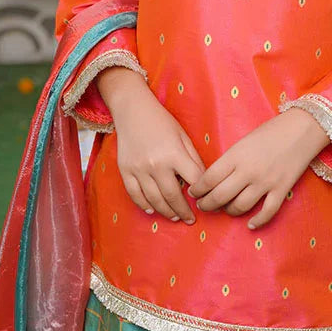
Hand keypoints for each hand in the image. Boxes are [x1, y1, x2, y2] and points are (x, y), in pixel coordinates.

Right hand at [98, 67, 204, 223]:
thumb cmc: (162, 122)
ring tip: (175, 217)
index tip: (206, 202)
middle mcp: (156, 164)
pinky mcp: (125, 171)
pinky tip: (152, 210)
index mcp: (175, 154)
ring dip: (166, 212)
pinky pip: (135, 194)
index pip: (193, 181)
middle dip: (184, 211)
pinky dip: (144, 205)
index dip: (202, 194)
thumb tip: (200, 182)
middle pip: (173, 196)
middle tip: (190, 219)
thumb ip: (193, 159)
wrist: (133, 111)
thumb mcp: (183, 136)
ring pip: (154, 200)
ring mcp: (139, 169)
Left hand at [188, 108, 328, 228]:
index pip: (209, 179)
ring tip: (224, 209)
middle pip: (220, 196)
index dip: (197, 189)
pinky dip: (258, 221)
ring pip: (240, 207)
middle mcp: (248, 171)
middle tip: (203, 205)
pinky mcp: (281, 189)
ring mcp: (265, 182)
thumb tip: (215, 179)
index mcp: (236, 155)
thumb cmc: (271, 131)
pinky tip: (250, 224)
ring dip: (229, 211)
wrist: (302, 128)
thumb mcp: (244, 141)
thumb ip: (230, 160)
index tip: (193, 193)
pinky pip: (267, 212)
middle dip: (207, 204)